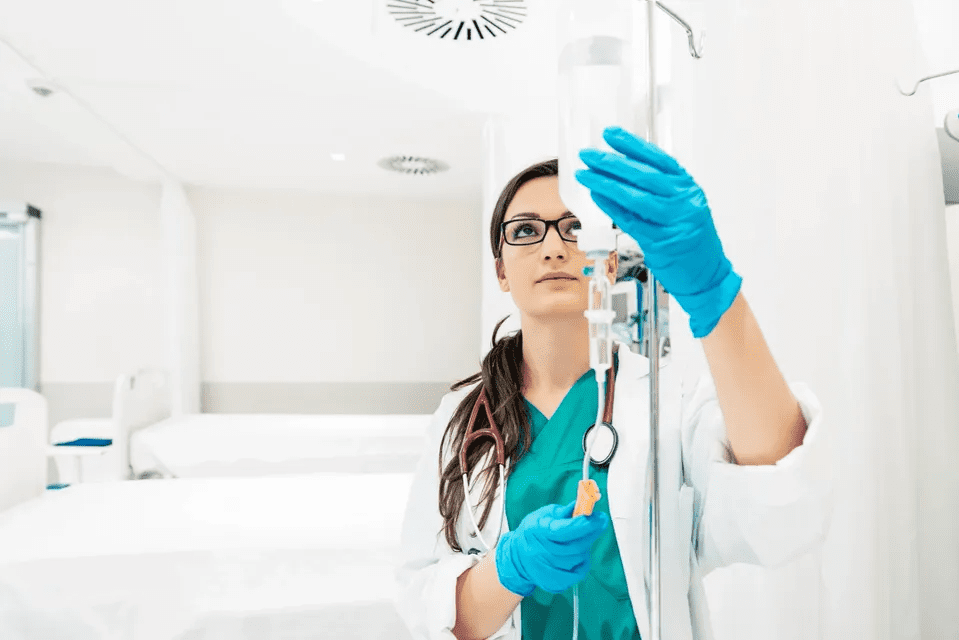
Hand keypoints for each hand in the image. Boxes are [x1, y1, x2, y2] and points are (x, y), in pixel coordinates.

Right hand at [494, 500, 608, 596]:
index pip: (564, 531)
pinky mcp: (556, 582)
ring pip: (579, 558)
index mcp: (538, 531)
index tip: (598, 517)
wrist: (519, 557)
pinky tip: (578, 553)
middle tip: (600, 522)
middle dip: (591, 532)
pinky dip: (583, 561)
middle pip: (575, 546)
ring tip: (581, 538)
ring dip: (586, 546)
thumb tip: (583, 505)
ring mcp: (548, 569)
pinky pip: (579, 571)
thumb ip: (564, 512)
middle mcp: (542, 552)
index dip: (583, 524)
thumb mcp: (543, 515)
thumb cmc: (534, 533)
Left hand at [575, 126, 742, 338]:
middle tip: (588, 154)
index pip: (658, 159)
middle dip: (612, 162)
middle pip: (644, 176)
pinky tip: (596, 196)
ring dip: (606, 183)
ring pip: (635, 197)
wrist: (708, 274)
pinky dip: (611, 207)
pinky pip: (631, 221)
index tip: (610, 134)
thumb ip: (660, 189)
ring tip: (585, 174)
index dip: (632, 145)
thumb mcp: (683, 206)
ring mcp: (674, 222)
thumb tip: (623, 169)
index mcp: (688, 187)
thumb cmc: (690, 239)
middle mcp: (684, 201)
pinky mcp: (662, 242)